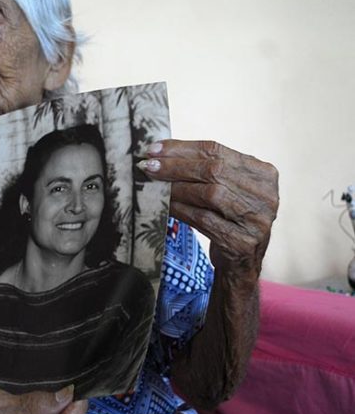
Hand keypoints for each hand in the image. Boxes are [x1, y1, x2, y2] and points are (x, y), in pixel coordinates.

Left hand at [138, 140, 278, 278]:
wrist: (240, 264)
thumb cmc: (228, 219)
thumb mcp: (226, 189)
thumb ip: (205, 169)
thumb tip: (160, 152)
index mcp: (264, 173)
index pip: (217, 151)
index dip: (182, 149)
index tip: (153, 149)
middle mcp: (266, 195)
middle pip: (214, 170)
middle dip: (175, 166)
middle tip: (148, 166)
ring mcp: (258, 220)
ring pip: (210, 194)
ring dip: (177, 187)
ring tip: (155, 185)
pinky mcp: (243, 242)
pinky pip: (204, 219)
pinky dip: (181, 209)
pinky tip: (165, 205)